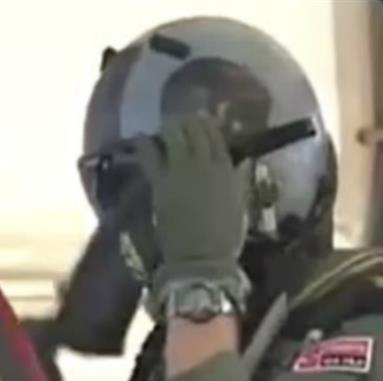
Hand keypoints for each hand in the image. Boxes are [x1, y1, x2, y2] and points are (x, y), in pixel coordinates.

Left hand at [136, 115, 247, 314]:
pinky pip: (151, 155)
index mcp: (228, 170)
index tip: (203, 120)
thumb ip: (238, 180)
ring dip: (171, 127)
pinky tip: (141, 137)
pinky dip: (145, 143)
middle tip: (182, 119)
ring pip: (175, 136)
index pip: (217, 138)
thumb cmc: (225, 238)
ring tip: (167, 124)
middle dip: (189, 121)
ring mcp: (181, 171)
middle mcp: (205, 164)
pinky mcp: (161, 182)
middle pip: (196, 131)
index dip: (209, 126)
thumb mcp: (239, 205)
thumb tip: (240, 162)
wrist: (200, 259)